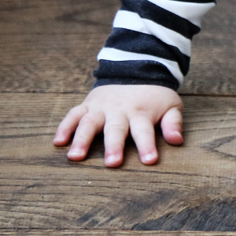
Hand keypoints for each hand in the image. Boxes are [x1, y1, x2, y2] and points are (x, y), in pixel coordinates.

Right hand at [53, 85, 183, 166]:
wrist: (135, 71)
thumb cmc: (154, 98)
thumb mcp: (171, 105)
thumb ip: (174, 123)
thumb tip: (177, 140)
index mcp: (141, 112)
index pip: (144, 130)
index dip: (147, 145)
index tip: (149, 161)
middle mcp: (119, 110)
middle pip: (116, 128)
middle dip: (113, 146)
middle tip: (112, 164)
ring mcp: (101, 107)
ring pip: (90, 122)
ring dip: (82, 139)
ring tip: (75, 157)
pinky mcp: (87, 105)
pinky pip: (74, 114)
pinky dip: (64, 126)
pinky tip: (58, 142)